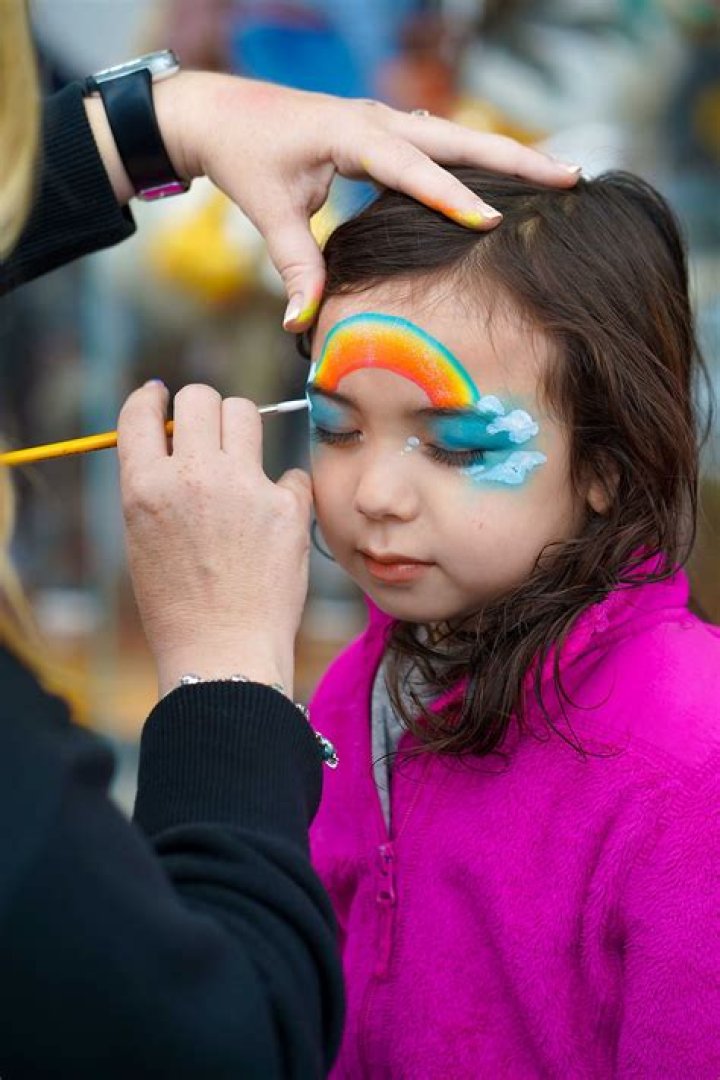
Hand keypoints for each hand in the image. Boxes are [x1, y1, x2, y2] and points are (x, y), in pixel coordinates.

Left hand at [87, 72, 579, 330]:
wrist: (222, 111)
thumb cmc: (245, 156)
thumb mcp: (269, 210)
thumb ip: (293, 266)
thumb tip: (300, 324)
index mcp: (350, 132)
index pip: (410, 167)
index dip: (451, 195)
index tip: (490, 221)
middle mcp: (377, 118)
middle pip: (458, 137)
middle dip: (515, 158)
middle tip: (571, 176)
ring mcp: (385, 120)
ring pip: (459, 135)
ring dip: (508, 154)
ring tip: (561, 175)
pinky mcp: (385, 130)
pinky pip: (443, 142)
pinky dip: (480, 157)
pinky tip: (511, 177)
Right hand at [117, 381, 311, 697]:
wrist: (224, 654)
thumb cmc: (178, 608)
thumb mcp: (143, 541)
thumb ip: (157, 487)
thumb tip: (178, 444)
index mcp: (145, 486)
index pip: (143, 410)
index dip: (152, 399)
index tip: (162, 399)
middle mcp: (193, 476)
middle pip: (200, 397)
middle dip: (202, 407)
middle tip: (208, 430)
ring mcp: (244, 487)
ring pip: (246, 412)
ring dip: (241, 426)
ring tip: (242, 459)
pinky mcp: (287, 506)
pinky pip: (290, 471)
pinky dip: (283, 488)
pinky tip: (275, 517)